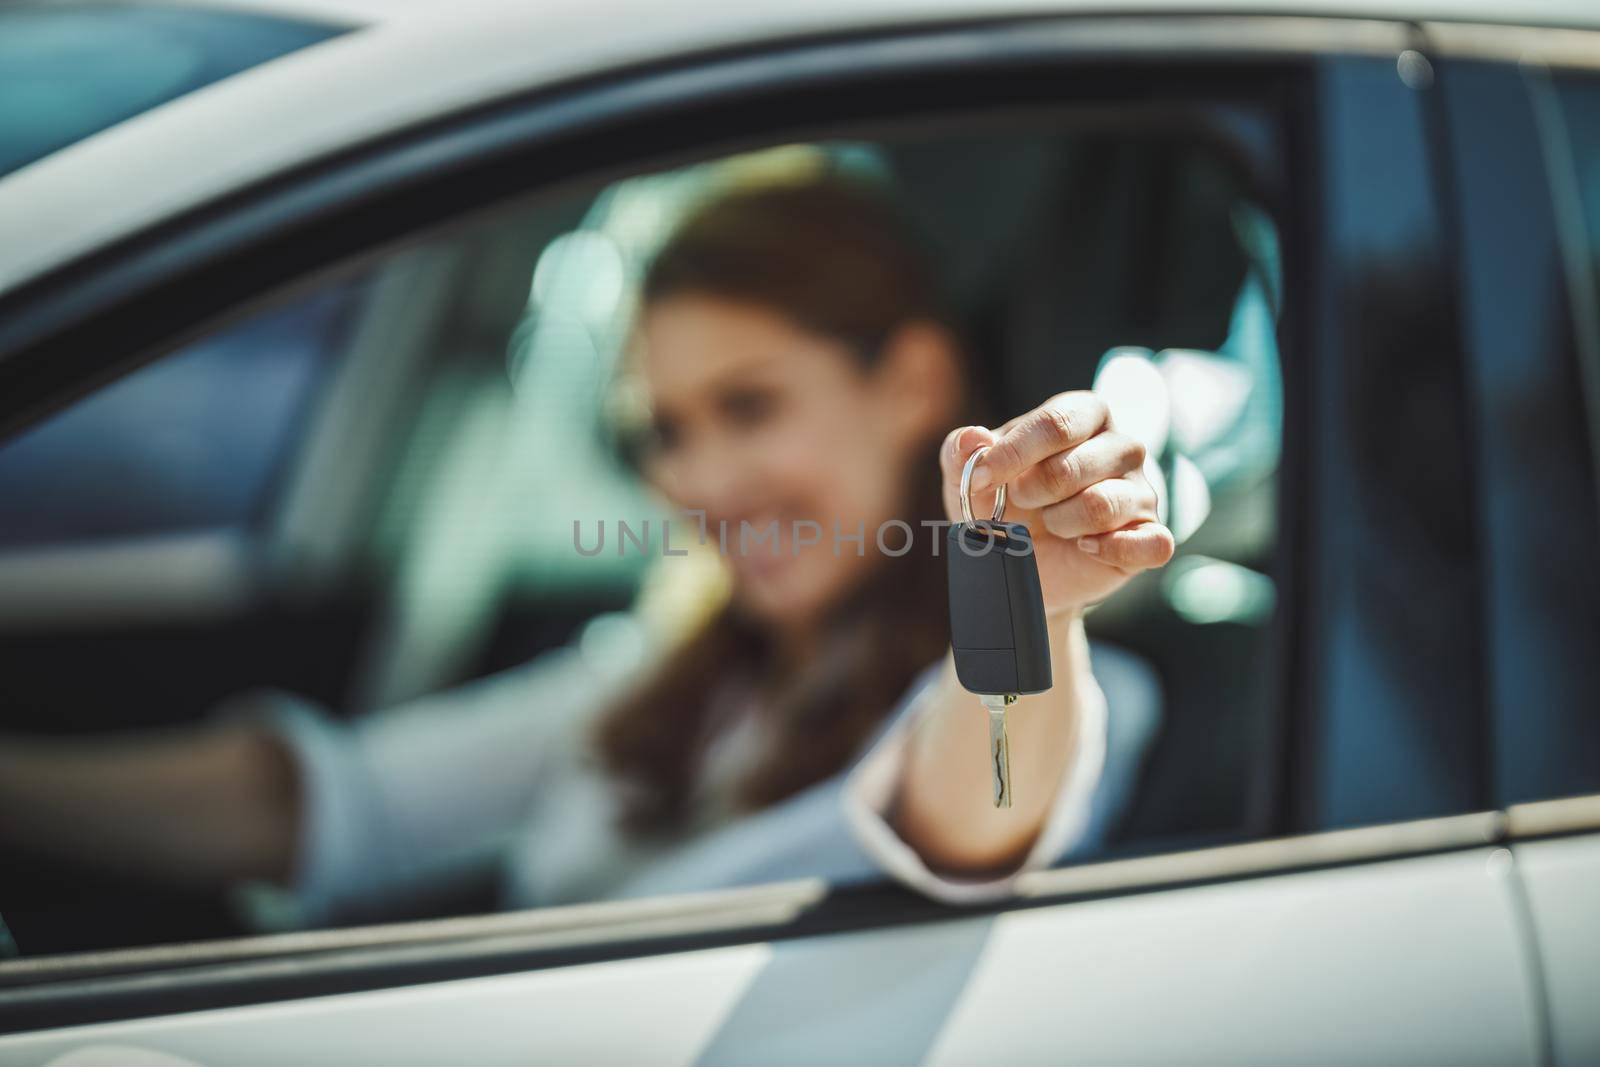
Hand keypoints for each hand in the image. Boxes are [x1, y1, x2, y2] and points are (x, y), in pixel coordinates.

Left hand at [940, 392, 1174, 616]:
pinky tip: (1084, 547)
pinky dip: (1111, 549)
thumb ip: (961, 450)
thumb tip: (973, 438)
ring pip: (1101, 505)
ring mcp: (1141, 491)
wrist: (1022, 562)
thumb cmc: (1002, 503)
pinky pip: (1152, 543)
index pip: (1055, 424)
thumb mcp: (970, 476)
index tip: (980, 478)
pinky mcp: (1150, 537)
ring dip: (1060, 522)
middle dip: (1031, 493)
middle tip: (1023, 503)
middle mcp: (1122, 446)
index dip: (1012, 454)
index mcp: (1084, 414)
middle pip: (1074, 467)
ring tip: (1051, 524)